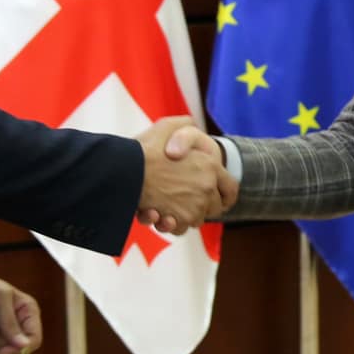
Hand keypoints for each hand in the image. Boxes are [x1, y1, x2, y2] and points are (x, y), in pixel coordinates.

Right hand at [135, 116, 233, 234]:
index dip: (225, 194)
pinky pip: (180, 228)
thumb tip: (192, 125)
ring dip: (184, 215)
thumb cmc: (143, 149)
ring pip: (196, 219)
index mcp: (210, 166)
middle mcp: (206, 188)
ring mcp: (194, 206)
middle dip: (203, 206)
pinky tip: (158, 214)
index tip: (220, 198)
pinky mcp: (178, 220)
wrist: (123, 171)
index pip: (230, 187)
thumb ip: (184, 125)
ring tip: (167, 206)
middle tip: (186, 199)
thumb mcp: (167, 126)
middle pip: (214, 207)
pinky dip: (170, 224)